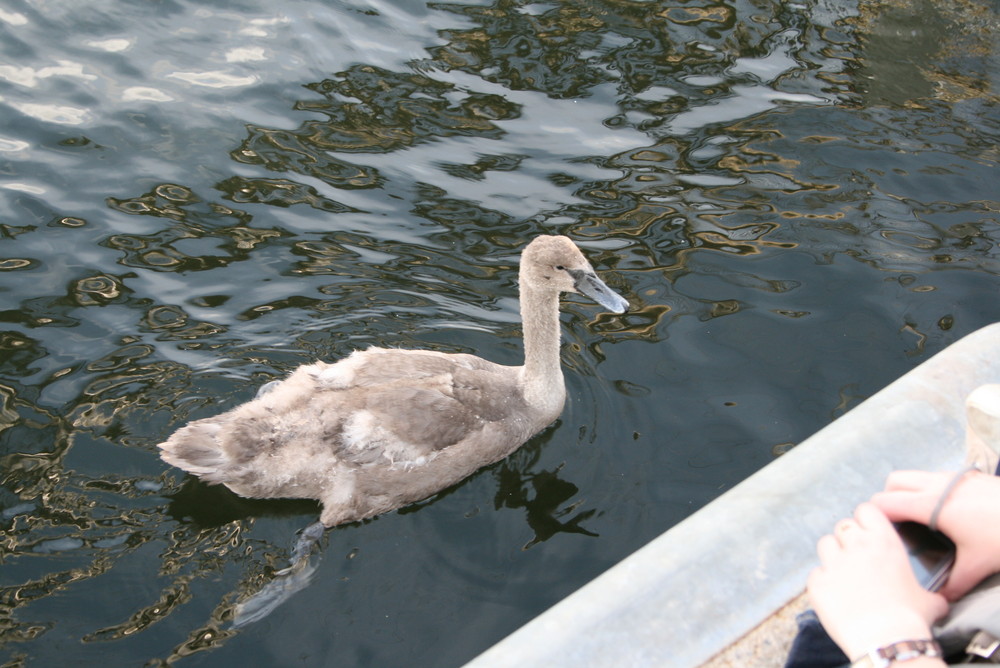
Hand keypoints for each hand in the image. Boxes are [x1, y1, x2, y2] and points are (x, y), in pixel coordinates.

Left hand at [807, 502, 948, 660]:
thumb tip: (939, 601)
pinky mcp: (817, 582)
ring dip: (833, 554)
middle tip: (857, 556)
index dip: (866, 519)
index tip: (868, 530)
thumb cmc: (911, 620)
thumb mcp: (931, 601)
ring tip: (843, 572)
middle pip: (844, 526)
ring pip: (825, 543)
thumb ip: (930, 593)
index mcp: (884, 542)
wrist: (886, 641)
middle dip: (849, 538)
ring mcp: (833, 563)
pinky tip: (835, 595)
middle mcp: (856, 546)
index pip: (867, 510)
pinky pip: (815, 573)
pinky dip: (823, 581)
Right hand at [872, 469, 999, 598]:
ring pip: (915, 475)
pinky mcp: (969, 474)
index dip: (875, 514)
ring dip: (908, 490)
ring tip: (917, 515)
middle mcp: (938, 485)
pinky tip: (944, 510)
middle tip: (894, 521)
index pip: (886, 501)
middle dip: (887, 497)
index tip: (876, 530)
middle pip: (894, 481)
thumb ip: (954, 583)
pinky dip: (929, 488)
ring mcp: (953, 476)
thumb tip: (939, 599)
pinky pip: (935, 476)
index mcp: (932, 505)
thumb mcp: (978, 564)